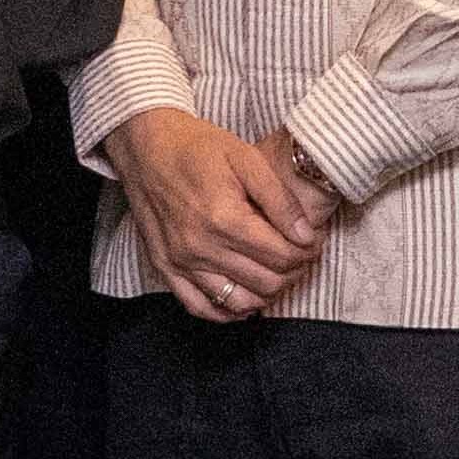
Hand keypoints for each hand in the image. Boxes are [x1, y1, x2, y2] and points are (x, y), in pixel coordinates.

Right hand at [109, 108, 333, 323]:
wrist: (146, 146)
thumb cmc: (197, 147)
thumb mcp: (246, 158)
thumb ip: (280, 199)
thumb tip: (306, 235)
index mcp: (224, 218)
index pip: (282, 256)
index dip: (308, 252)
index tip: (313, 240)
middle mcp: (201, 247)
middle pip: (265, 282)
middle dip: (293, 272)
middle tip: (299, 254)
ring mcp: (180, 262)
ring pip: (238, 302)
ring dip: (266, 294)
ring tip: (275, 272)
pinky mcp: (164, 268)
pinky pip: (200, 308)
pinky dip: (227, 312)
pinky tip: (243, 298)